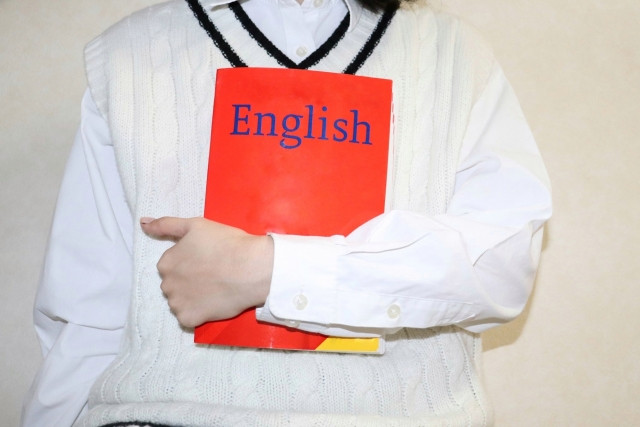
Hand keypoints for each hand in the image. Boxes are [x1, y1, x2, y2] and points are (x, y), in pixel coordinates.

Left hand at [140, 217, 272, 327]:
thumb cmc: (225, 243)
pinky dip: (199, 313)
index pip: (171, 265)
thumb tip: (143, 223)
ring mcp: (177, 304)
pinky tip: (213, 302)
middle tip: (213, 273)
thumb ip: (166, 225)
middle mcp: (166, 285)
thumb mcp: (195, 225)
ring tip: (214, 288)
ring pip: (180, 302)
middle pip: (174, 284)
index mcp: (165, 263)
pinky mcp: (190, 319)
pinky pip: (188, 318)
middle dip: (188, 280)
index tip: (207, 259)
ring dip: (192, 297)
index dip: (190, 262)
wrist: (251, 269)